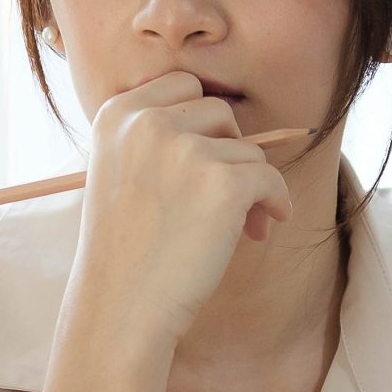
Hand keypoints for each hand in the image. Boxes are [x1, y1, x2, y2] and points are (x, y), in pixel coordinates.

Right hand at [66, 71, 295, 343]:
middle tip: (226, 195)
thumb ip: (155, 140)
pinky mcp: (225, 181)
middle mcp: (148, 122)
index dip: (203, 122)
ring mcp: (187, 149)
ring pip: (247, 148)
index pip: (181, 84)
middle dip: (229, 149)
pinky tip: (263, 227)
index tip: (206, 158)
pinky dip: (276, 202)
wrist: (122, 307)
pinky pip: (270, 177)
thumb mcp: (119, 174)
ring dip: (250, 184)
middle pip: (219, 110)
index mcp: (116, 114)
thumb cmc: (124, 251)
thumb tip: (229, 130)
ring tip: (237, 225)